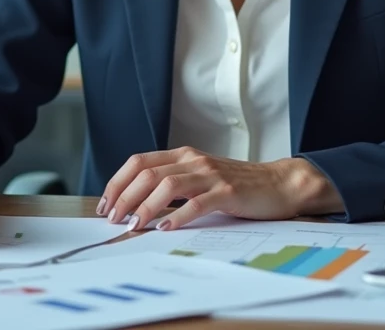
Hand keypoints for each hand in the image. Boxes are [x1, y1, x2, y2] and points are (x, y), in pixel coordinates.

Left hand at [97, 147, 342, 231]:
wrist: (278, 183)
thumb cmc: (237, 185)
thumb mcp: (200, 177)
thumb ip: (174, 183)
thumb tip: (137, 204)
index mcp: (183, 155)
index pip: (139, 162)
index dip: (118, 182)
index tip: (106, 204)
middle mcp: (193, 160)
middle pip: (147, 173)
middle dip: (124, 196)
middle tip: (114, 218)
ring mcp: (210, 174)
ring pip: (168, 185)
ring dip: (146, 207)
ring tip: (134, 224)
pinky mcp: (227, 191)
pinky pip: (197, 203)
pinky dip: (178, 216)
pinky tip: (165, 228)